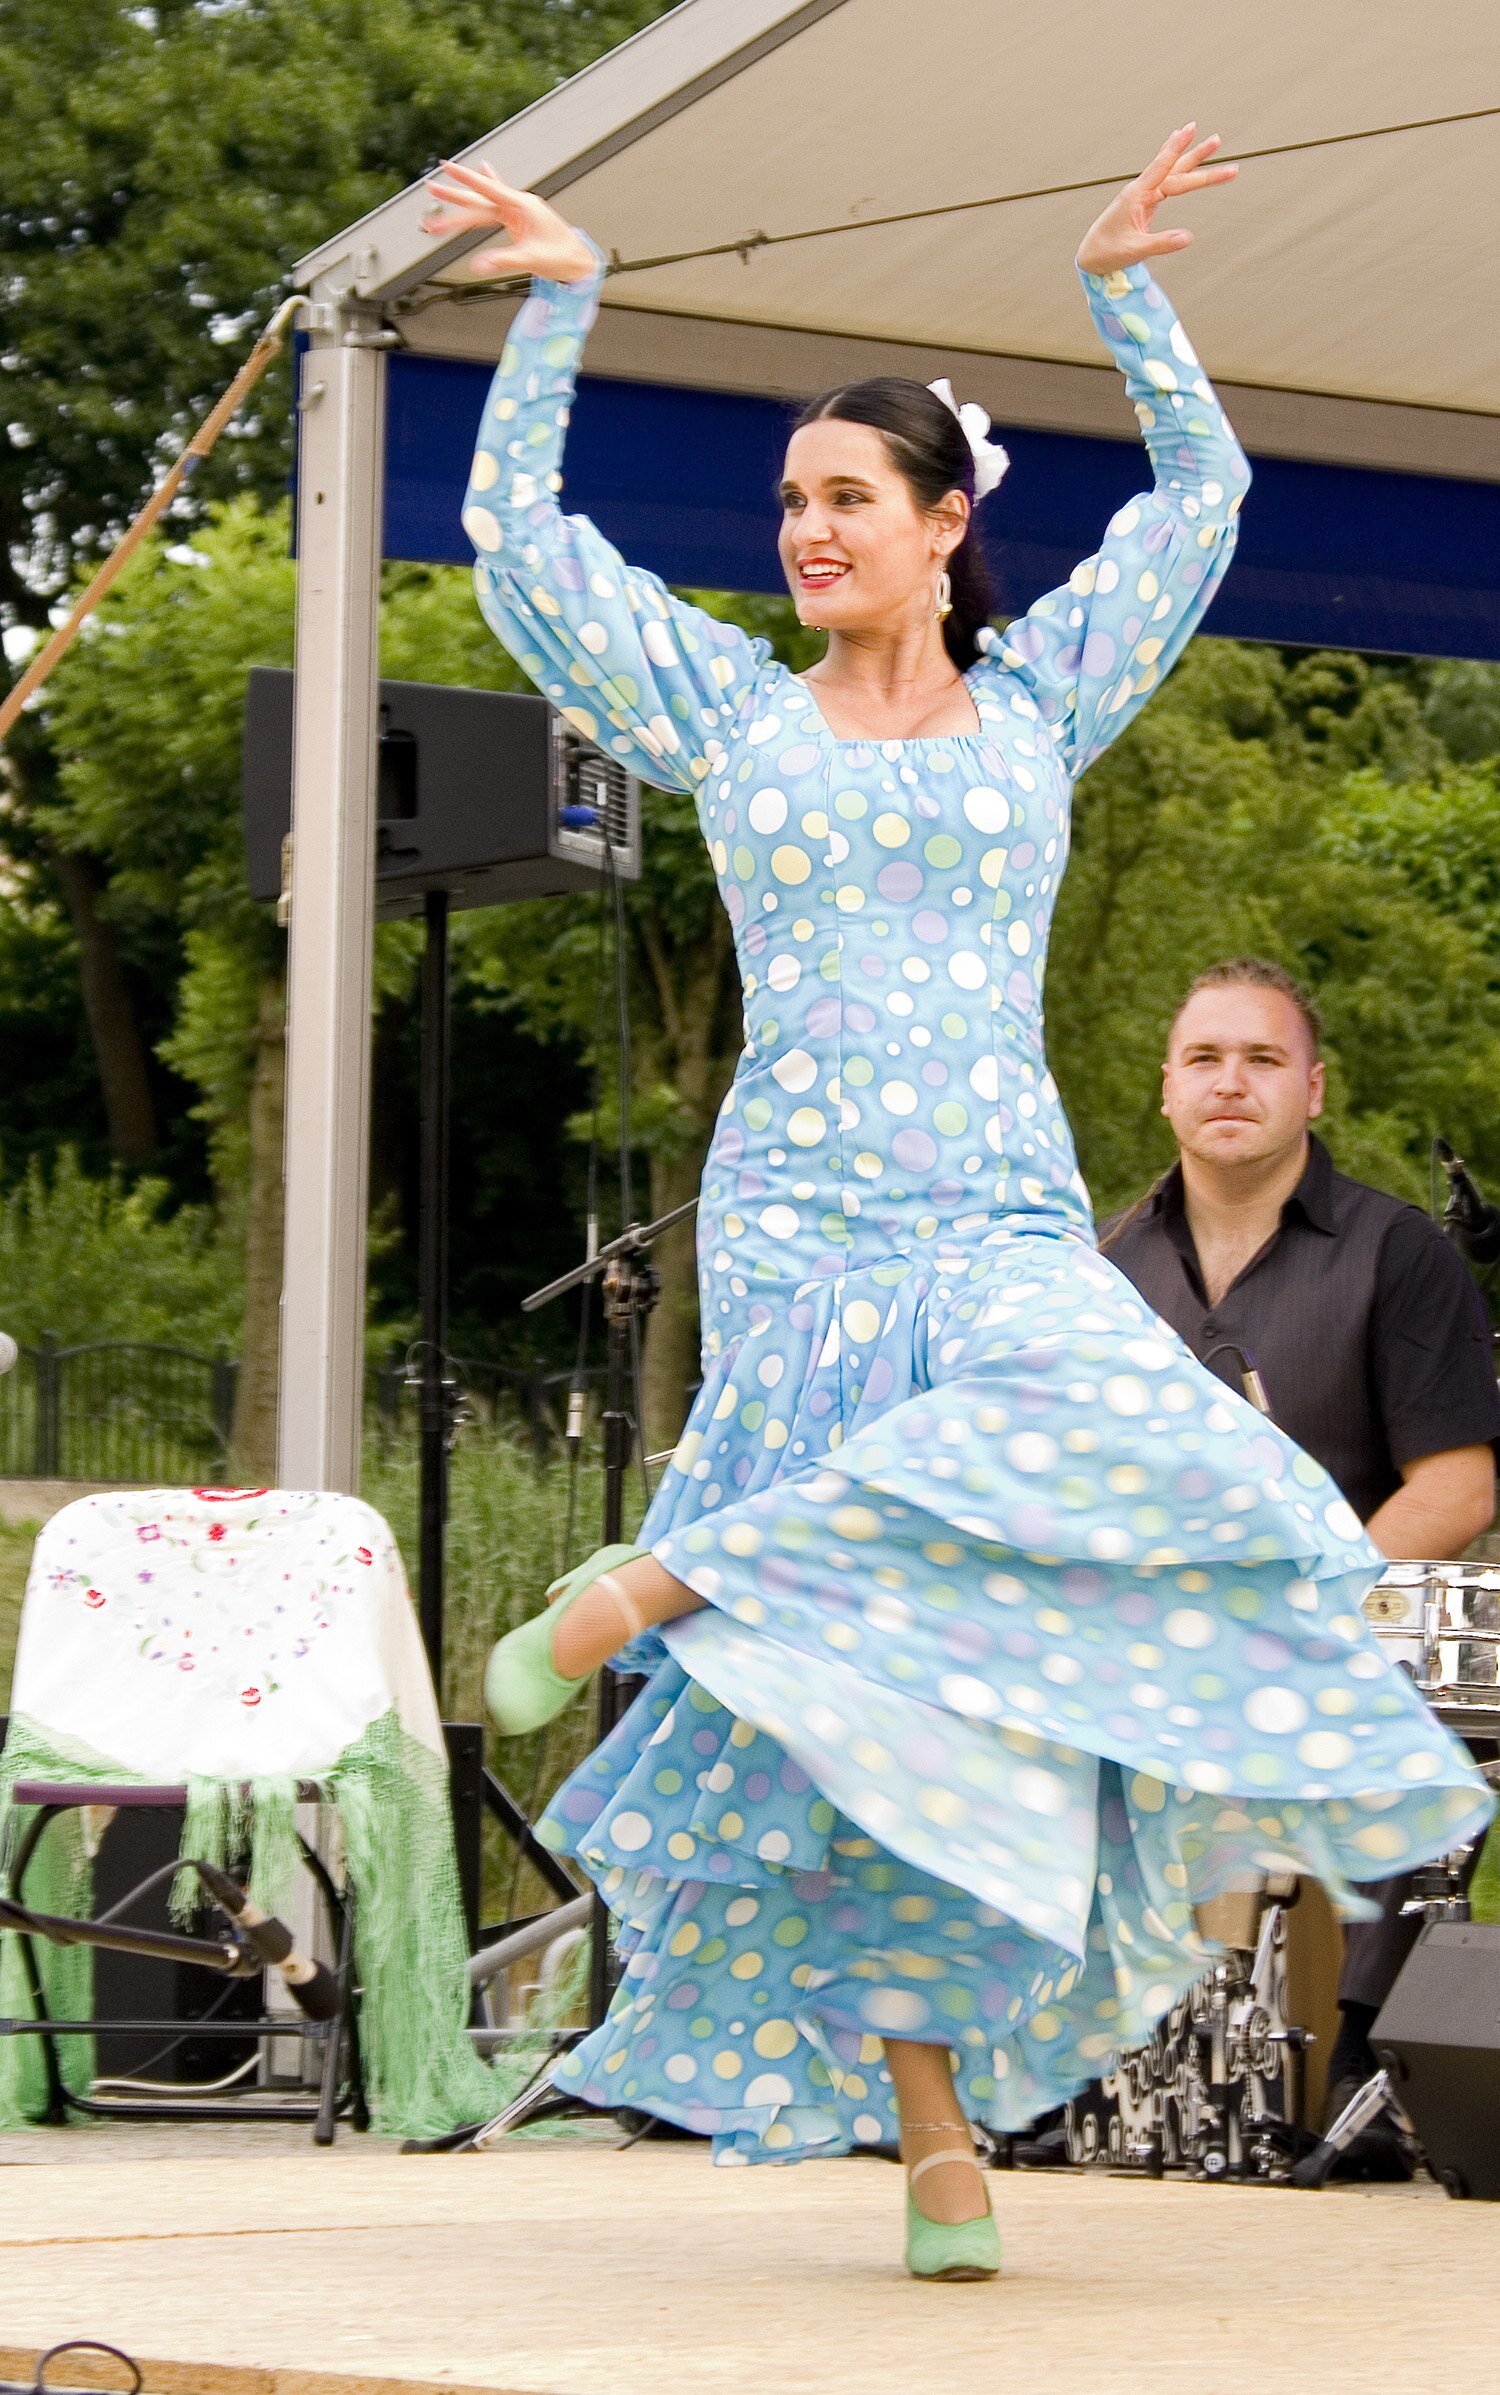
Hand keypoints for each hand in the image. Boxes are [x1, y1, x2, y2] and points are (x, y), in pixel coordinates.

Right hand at [421, 158, 595, 284]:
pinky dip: (490, 184)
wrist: (579, 260)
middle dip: (455, 194)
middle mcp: (519, 203)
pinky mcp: (520, 217)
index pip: (488, 191)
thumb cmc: (561, 259)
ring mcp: (519, 209)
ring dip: (464, 199)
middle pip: (481, 197)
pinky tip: (484, 168)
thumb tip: (477, 267)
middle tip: (430, 187)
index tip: (446, 169)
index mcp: (522, 207)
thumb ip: (503, 261)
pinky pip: (500, 199)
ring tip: (441, 191)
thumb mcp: (531, 261)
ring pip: (485, 201)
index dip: (466, 180)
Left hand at [1076, 125, 1235, 275]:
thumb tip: (1188, 238)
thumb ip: (1161, 244)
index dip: (1176, 148)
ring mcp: (1143, 194)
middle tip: (1217, 140)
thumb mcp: (1135, 251)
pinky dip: (1175, 164)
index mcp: (1136, 196)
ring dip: (1192, 158)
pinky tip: (1179, 151)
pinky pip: (1165, 179)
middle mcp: (1140, 190)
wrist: (1090, 256)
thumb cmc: (1107, 253)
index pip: (1161, 167)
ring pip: (1172, 171)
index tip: (1189, 129)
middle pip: (1173, 169)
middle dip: (1196, 156)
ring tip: (1213, 143)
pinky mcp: (1145, 202)